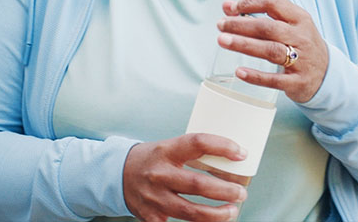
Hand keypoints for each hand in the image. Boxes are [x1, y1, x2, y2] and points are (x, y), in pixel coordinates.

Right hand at [123, 134, 248, 221]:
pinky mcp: (152, 217)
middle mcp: (159, 174)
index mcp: (165, 151)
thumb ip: (191, 153)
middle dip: (226, 191)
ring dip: (218, 215)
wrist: (116, 175)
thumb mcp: (167, 148)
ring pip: (192, 212)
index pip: (197, 143)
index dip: (222, 146)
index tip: (241, 153)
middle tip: (241, 193)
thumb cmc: (151, 160)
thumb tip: (230, 158)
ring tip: (232, 211)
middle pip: (198, 184)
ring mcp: (155, 198)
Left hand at [219, 0, 327, 103]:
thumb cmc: (298, 43)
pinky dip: (256, 76)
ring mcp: (302, 60)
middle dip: (241, 25)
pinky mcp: (298, 82)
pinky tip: (239, 71)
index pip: (273, 3)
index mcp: (299, 18)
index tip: (231, 8)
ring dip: (244, 45)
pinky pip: (275, 79)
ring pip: (271, 50)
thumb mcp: (285, 24)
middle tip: (220, 25)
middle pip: (268, 28)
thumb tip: (226, 6)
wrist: (327, 74)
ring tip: (222, 41)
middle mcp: (302, 37)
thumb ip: (257, 13)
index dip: (249, 3)